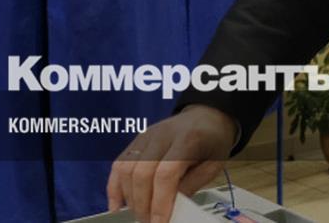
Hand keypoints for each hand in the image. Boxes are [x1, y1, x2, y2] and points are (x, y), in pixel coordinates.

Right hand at [106, 104, 237, 222]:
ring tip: (141, 214)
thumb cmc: (212, 140)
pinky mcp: (136, 140)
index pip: (165, 173)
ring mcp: (146, 136)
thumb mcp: (213, 165)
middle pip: (141, 173)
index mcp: (187, 139)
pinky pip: (118, 164)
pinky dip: (115, 187)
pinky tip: (117, 206)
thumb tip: (170, 209)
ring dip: (129, 198)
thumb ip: (191, 185)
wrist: (207, 115)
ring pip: (126, 169)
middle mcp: (162, 135)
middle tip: (151, 221)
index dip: (160, 202)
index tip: (160, 222)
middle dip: (143, 204)